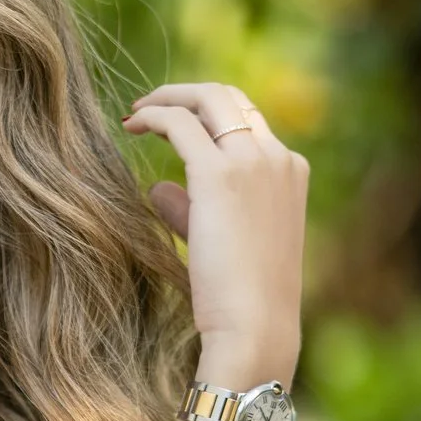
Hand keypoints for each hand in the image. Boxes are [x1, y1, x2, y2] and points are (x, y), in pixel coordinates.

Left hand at [121, 82, 307, 383]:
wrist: (255, 326)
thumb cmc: (240, 299)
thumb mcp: (221, 243)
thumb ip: (193, 209)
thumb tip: (158, 187)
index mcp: (290, 171)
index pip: (249, 121)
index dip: (210, 115)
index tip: (174, 124)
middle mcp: (277, 157)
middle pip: (231, 96)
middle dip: (187, 94)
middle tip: (150, 107)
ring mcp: (252, 161)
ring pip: (207, 99)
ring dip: (167, 99)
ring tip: (136, 113)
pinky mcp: (219, 173)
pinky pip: (180, 123)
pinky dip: (153, 116)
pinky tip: (130, 126)